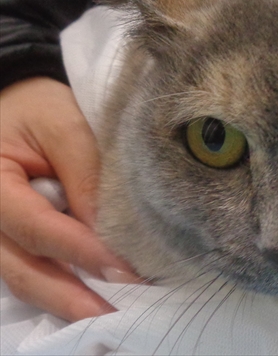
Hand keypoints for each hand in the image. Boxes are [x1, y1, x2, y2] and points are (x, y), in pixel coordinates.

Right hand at [0, 77, 136, 321]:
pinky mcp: (11, 238)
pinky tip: (93, 299)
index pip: (36, 227)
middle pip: (22, 269)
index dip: (80, 251)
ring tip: (109, 317)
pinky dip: (62, 287)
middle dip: (70, 298)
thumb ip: (86, 176)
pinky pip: (31, 269)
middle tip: (115, 317)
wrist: (17, 100)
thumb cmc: (39, 106)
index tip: (124, 270)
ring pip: (24, 278)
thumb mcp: (64, 125)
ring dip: (67, 301)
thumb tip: (111, 232)